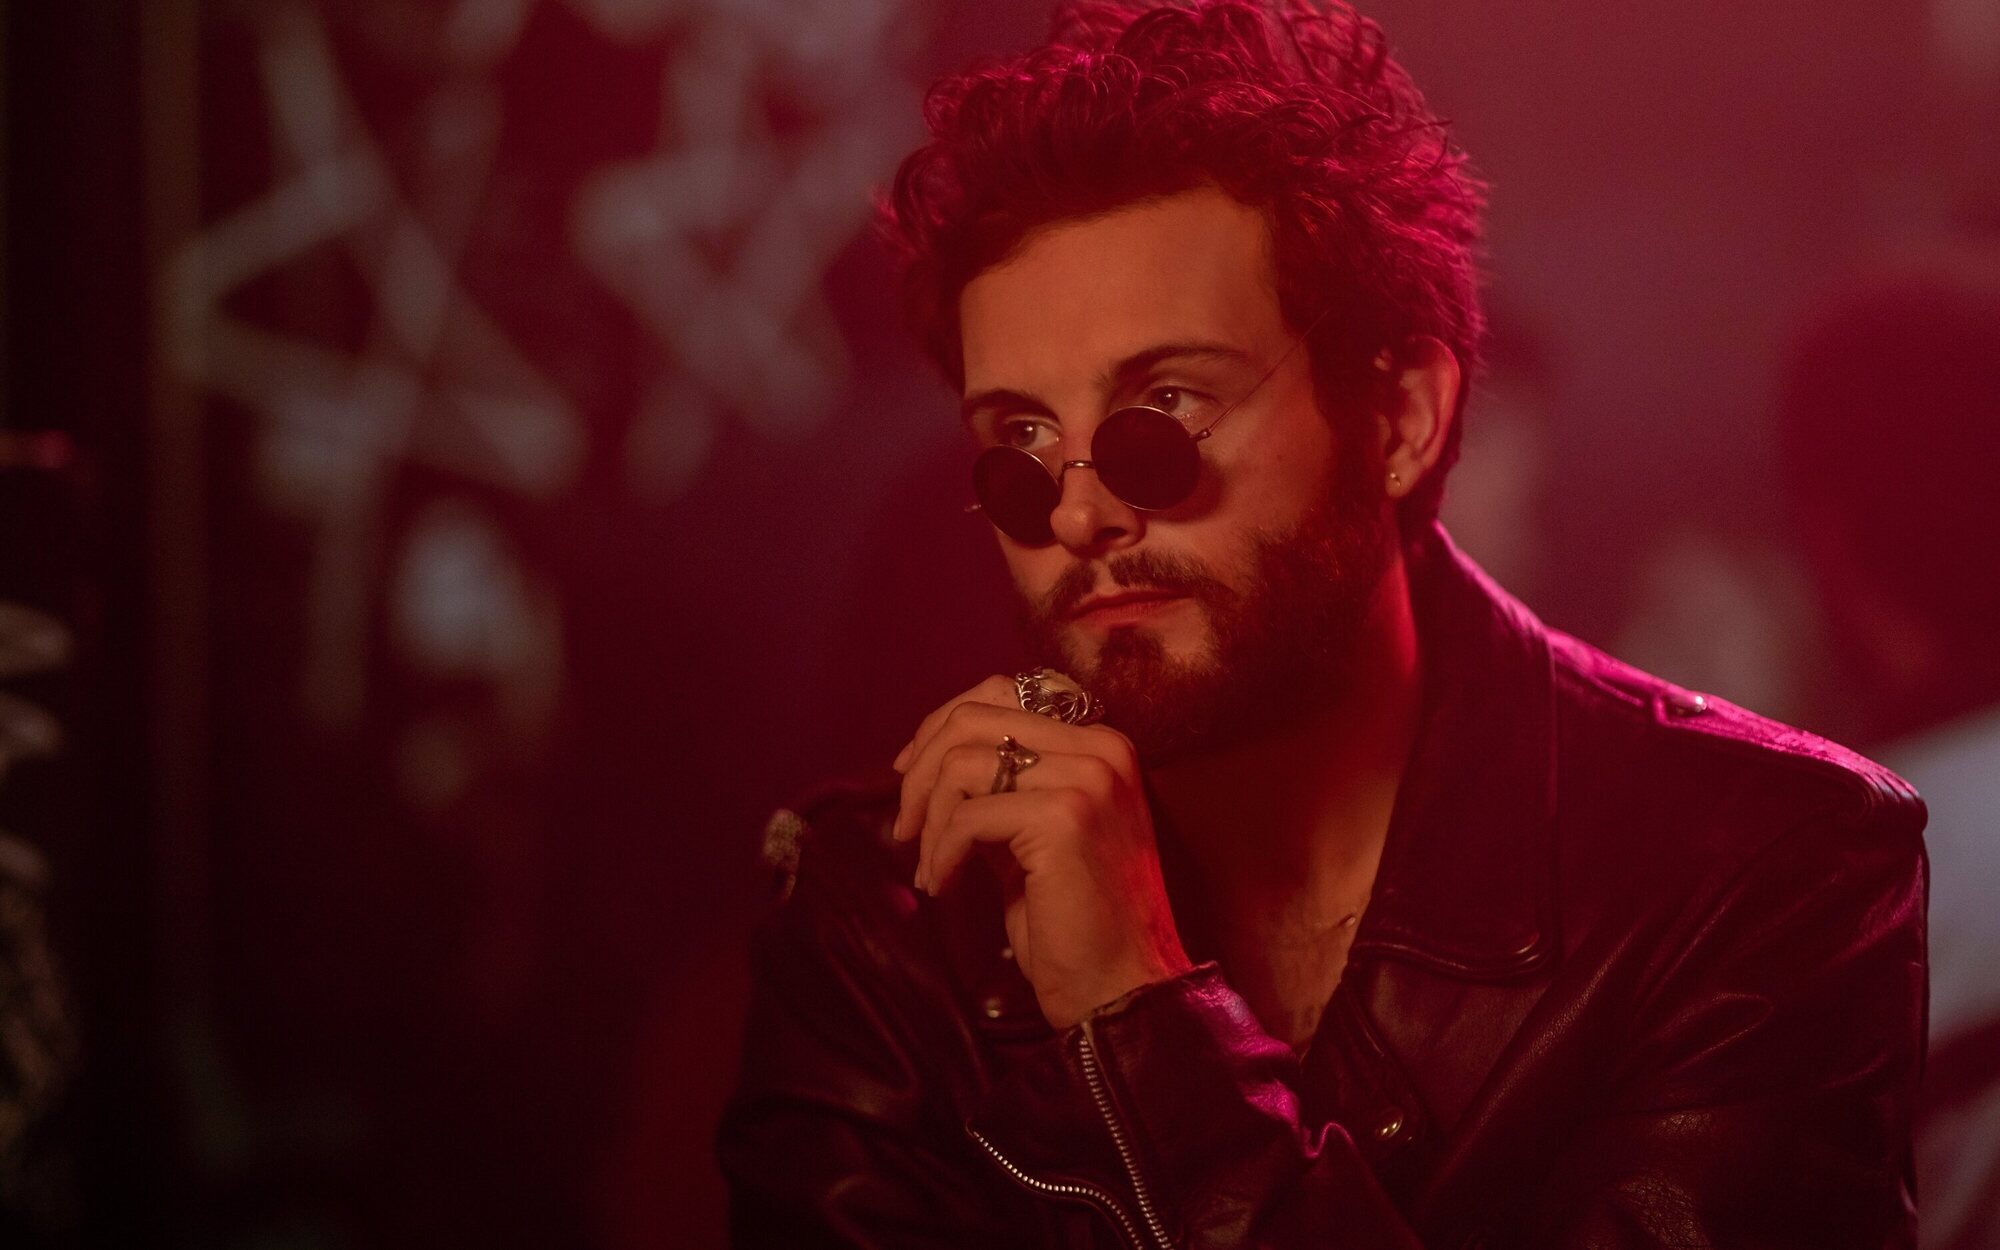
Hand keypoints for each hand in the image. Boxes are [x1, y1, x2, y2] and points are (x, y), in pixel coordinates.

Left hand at [891, 676, 1193, 1028]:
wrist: (1122, 988)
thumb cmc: (1075, 921)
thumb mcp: (1035, 835)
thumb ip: (1000, 789)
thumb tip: (929, 765)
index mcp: (1102, 744)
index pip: (1002, 692)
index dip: (941, 725)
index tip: (908, 773)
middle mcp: (1102, 749)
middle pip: (976, 717)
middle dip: (921, 768)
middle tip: (903, 825)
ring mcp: (1087, 779)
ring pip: (963, 763)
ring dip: (928, 819)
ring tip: (928, 865)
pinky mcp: (1063, 818)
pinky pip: (968, 816)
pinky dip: (941, 851)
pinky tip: (943, 885)